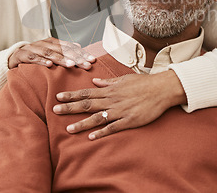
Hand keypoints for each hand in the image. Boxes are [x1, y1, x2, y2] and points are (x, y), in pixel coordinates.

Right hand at [8, 37, 95, 68]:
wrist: (13, 56)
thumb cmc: (35, 55)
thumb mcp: (50, 52)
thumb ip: (63, 49)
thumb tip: (79, 46)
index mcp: (52, 42)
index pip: (70, 47)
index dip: (81, 53)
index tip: (92, 60)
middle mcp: (44, 43)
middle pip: (62, 50)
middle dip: (75, 57)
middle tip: (86, 64)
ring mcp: (33, 49)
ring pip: (49, 53)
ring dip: (61, 59)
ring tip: (71, 65)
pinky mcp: (23, 55)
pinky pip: (33, 58)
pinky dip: (41, 61)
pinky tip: (49, 65)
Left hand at [53, 70, 186, 139]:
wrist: (161, 89)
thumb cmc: (144, 83)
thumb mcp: (124, 79)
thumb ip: (108, 82)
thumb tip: (94, 82)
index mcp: (110, 90)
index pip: (86, 92)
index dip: (71, 95)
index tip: (58, 97)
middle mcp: (112, 100)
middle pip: (87, 104)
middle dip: (70, 108)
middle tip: (55, 111)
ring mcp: (120, 111)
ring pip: (97, 117)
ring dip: (82, 123)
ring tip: (69, 128)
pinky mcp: (129, 120)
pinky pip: (113, 127)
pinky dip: (102, 132)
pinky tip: (92, 137)